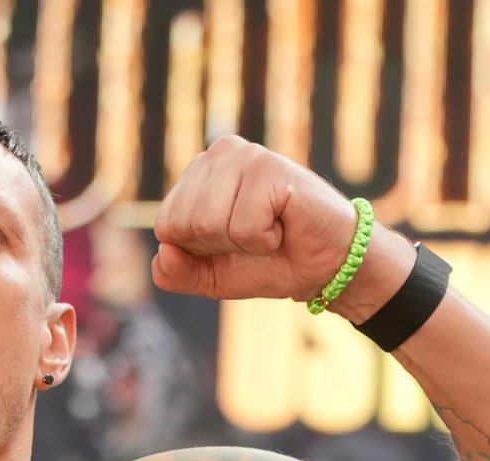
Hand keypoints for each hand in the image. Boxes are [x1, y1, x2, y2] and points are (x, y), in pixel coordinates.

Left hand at [150, 136, 408, 313]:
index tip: (232, 242)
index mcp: (197, 173)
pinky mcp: (270, 168)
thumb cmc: (268, 262)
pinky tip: (284, 223)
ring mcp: (245, 155)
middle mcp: (217, 153)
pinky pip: (243, 227)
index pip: (166, 225)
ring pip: (209, 224)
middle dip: (220, 245)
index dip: (199, 249)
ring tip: (270, 228)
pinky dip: (264, 239)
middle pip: (183, 224)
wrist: (326, 266)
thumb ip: (174, 272)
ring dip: (243, 243)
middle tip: (255, 235)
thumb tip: (163, 251)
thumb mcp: (209, 277)